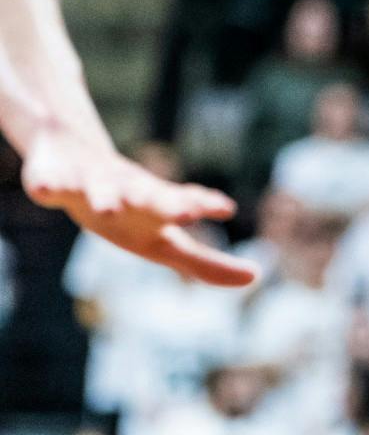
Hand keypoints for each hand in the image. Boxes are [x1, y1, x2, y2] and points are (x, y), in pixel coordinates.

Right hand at [21, 126, 257, 286]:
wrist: (73, 157)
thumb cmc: (130, 210)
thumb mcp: (163, 241)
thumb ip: (204, 263)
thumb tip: (254, 277)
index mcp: (156, 208)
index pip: (186, 207)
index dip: (203, 206)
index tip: (225, 208)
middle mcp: (130, 192)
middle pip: (151, 197)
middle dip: (167, 204)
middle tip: (187, 212)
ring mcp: (92, 183)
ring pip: (101, 189)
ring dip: (107, 198)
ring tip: (109, 208)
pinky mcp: (55, 178)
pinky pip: (50, 182)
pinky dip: (48, 185)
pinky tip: (46, 191)